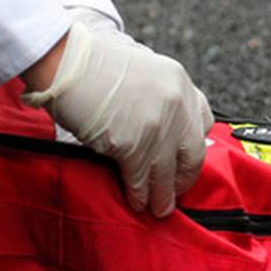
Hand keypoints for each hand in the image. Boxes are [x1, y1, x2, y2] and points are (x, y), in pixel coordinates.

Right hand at [23, 21, 211, 217]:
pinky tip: (136, 201)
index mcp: (179, 82)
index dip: (193, 144)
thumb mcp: (143, 71)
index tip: (185, 158)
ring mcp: (157, 125)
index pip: (204, 121)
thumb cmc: (92, 64)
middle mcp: (176, 104)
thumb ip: (158, 98)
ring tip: (159, 208)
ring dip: (163, 195)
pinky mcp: (133, 144)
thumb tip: (160, 130)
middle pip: (193, 153)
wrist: (66, 62)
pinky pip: (141, 178)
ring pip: (168, 173)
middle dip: (185, 177)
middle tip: (177, 189)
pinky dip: (139, 194)